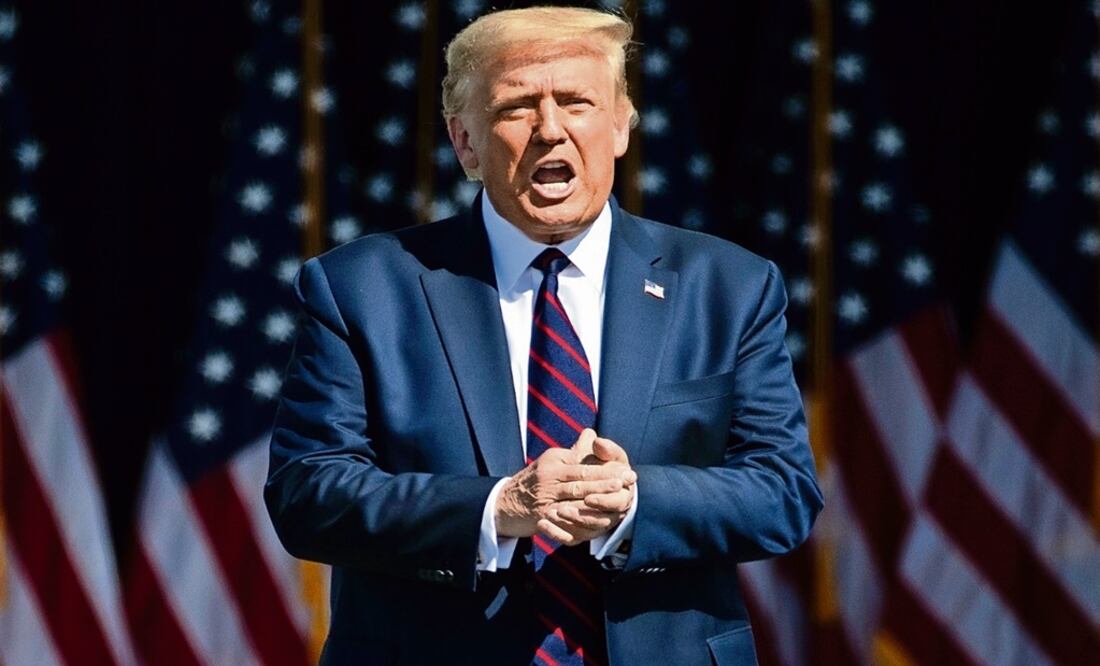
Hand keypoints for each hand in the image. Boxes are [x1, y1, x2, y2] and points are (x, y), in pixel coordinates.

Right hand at [495, 429, 635, 537]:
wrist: (503, 502)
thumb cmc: (534, 480)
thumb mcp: (552, 461)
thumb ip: (574, 451)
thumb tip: (591, 433)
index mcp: (554, 462)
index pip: (584, 464)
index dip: (606, 468)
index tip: (625, 470)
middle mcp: (548, 476)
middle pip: (582, 480)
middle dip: (606, 482)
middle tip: (627, 482)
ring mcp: (544, 497)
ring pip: (574, 498)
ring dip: (597, 500)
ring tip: (616, 500)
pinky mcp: (540, 515)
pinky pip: (561, 519)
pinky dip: (577, 522)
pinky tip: (591, 524)